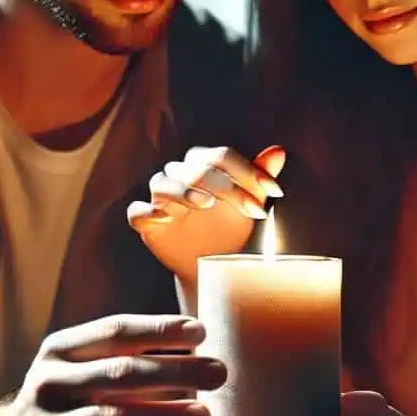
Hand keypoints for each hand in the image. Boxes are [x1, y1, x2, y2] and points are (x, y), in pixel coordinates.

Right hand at [0, 314, 227, 415]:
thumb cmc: (60, 401)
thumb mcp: (74, 367)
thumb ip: (119, 353)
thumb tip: (192, 339)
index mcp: (59, 350)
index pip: (114, 332)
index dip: (159, 329)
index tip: (200, 331)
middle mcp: (51, 383)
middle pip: (122, 373)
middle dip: (176, 370)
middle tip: (219, 373)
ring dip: (166, 415)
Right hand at [127, 145, 285, 282]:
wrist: (214, 264)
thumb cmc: (231, 226)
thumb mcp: (251, 202)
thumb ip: (261, 177)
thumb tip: (279, 151)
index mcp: (203, 164)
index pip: (221, 156)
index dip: (247, 171)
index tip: (275, 192)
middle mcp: (178, 175)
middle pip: (196, 169)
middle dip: (227, 186)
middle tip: (254, 210)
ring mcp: (161, 199)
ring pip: (163, 183)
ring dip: (184, 191)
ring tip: (207, 204)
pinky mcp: (147, 223)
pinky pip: (137, 212)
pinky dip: (147, 211)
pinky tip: (167, 218)